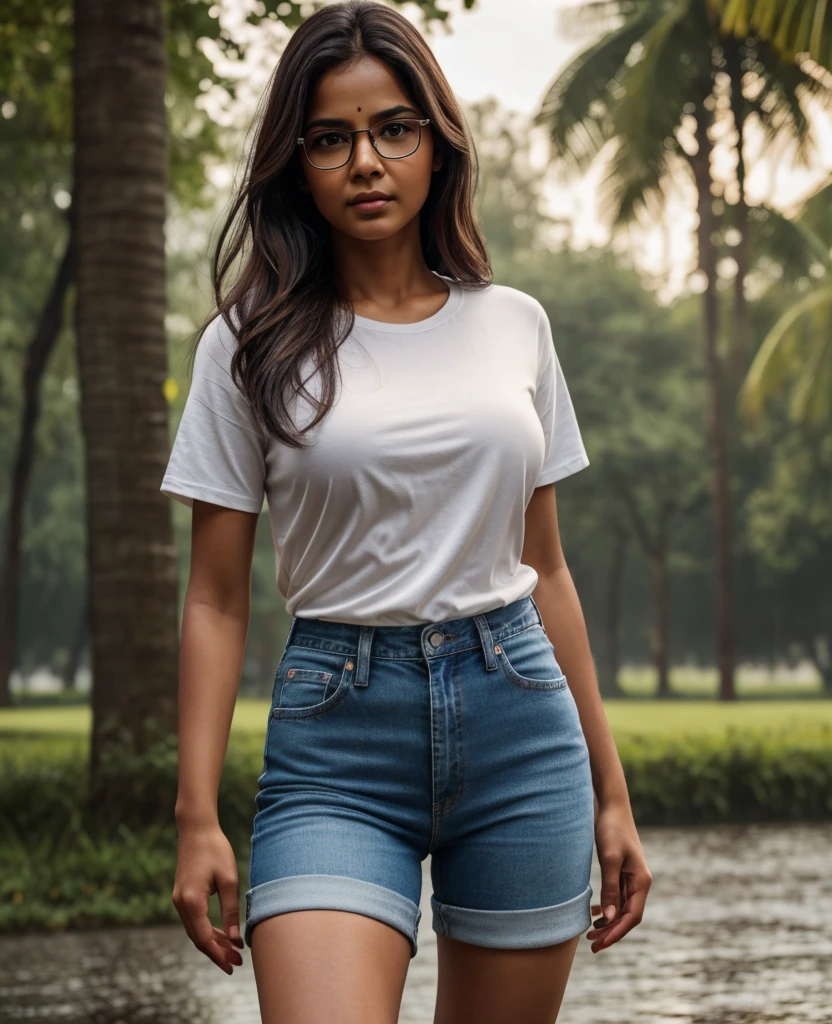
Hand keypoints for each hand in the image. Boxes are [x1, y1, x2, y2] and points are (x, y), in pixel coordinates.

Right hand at [172, 821, 244, 973]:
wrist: (196, 829)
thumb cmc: (215, 850)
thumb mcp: (228, 879)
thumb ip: (230, 910)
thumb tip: (235, 939)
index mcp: (191, 901)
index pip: (204, 938)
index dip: (219, 954)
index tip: (234, 964)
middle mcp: (180, 904)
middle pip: (198, 938)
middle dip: (217, 953)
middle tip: (236, 963)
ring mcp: (179, 900)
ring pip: (195, 931)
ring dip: (212, 943)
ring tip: (232, 952)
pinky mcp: (182, 896)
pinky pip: (194, 920)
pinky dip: (207, 930)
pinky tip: (221, 935)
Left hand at [586, 800, 651, 952]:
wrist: (611, 806)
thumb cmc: (611, 829)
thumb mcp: (609, 858)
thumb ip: (610, 887)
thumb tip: (610, 916)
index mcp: (642, 881)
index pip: (632, 916)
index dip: (617, 932)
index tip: (600, 943)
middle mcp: (639, 882)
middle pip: (627, 915)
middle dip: (611, 931)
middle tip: (591, 943)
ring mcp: (631, 878)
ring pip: (621, 908)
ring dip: (608, 921)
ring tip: (590, 932)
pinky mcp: (621, 871)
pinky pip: (616, 896)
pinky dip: (607, 907)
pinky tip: (594, 911)